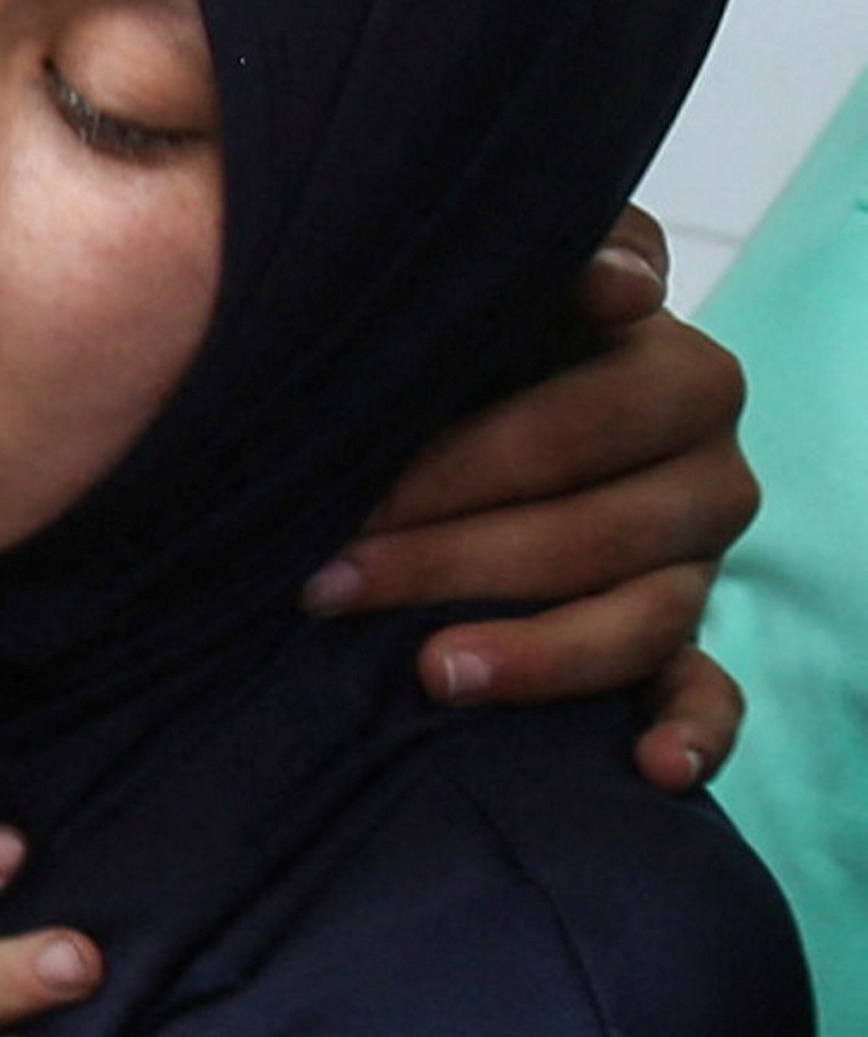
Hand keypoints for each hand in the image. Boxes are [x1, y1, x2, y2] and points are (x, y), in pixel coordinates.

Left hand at [321, 221, 753, 785]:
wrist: (447, 426)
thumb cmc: (460, 358)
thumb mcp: (489, 299)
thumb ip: (548, 265)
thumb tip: (618, 284)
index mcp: (672, 376)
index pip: (586, 424)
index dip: (464, 464)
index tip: (352, 495)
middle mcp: (704, 472)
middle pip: (598, 529)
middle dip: (453, 559)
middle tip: (328, 581)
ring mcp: (694, 567)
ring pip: (643, 618)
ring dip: (539, 654)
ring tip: (432, 672)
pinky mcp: (678, 649)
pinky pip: (708, 698)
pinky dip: (691, 737)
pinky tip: (649, 771)